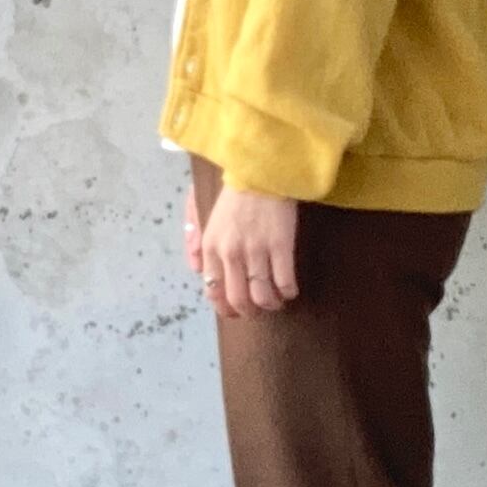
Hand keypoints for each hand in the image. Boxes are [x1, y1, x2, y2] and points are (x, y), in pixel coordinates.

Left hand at [199, 183, 298, 319]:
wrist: (261, 174)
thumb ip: (196, 243)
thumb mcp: (206, 217)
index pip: (214, 292)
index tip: (236, 310)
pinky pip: (285, 282)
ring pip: (263, 296)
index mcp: (211, 247)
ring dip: (271, 304)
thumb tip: (196, 271)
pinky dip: (288, 292)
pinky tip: (290, 289)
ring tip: (277, 301)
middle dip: (250, 312)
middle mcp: (230, 253)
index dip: (226, 308)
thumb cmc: (234, 196)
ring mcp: (256, 251)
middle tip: (259, 309)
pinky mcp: (280, 246)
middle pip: (238, 300)